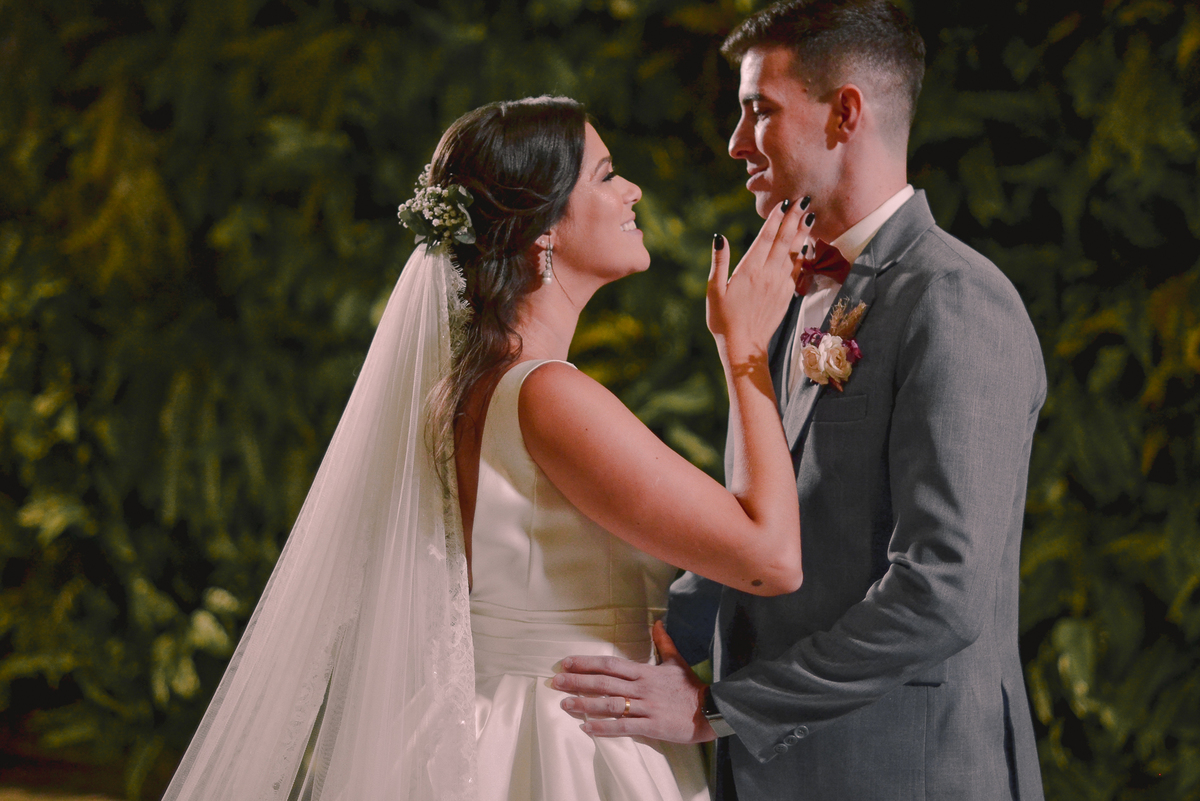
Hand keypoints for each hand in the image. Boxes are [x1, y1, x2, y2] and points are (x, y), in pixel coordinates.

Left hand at [551, 621, 716, 743]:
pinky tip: (586, 728)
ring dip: (585, 704)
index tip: (567, 663)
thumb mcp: (677, 662)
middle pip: (604, 683)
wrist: (711, 710)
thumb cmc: (691, 688)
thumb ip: (664, 642)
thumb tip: (658, 622)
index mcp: (644, 672)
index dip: (587, 663)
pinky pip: (623, 727)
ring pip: (610, 704)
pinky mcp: (651, 726)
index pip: (610, 664)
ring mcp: (646, 707)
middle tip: (556, 681)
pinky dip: (603, 727)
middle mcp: (642, 688)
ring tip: (565, 704)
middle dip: (578, 681)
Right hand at [707, 198, 813, 360]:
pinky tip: (809, 243)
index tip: (785, 201)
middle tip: (805, 199)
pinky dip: (804, 253)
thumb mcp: (713, 291)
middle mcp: (768, 274)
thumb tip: (720, 238)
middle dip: (795, 218)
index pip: (766, 237)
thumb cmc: (723, 319)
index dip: (776, 218)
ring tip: (810, 215)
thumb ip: (719, 263)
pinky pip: (798, 269)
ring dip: (802, 232)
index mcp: (749, 270)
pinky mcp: (786, 294)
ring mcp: (780, 284)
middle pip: (784, 240)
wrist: (743, 346)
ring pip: (795, 252)